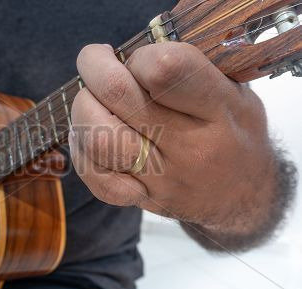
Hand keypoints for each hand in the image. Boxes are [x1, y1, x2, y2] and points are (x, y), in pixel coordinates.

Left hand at [70, 42, 275, 237]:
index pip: (163, 70)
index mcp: (218, 110)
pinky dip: (81, 149)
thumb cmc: (234, 134)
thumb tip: (133, 53)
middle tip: (97, 63)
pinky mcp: (141, 198)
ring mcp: (161, 178)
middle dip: (95, 68)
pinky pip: (94, 176)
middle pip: (118, 95)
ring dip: (83, 108)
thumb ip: (192, 69)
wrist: (243, 195)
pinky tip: (88, 134)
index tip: (138, 59)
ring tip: (92, 101)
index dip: (138, 56)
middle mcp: (188, 147)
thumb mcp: (236, 92)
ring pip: (99, 138)